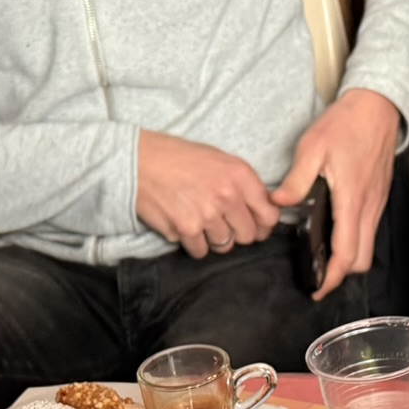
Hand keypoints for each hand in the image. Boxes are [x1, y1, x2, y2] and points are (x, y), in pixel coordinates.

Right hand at [135, 130, 278, 259]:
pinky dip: (193, 244)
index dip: (262, 225)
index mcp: (240, 174)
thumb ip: (242, 184)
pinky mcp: (185, 229)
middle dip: (237, 233)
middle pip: (248, 236)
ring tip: (199, 221)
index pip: (269, 216)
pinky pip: (200, 251)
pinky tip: (184, 225)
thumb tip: (262, 210)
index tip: (254, 226)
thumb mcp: (218, 160)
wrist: (139, 161)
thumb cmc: (178, 158)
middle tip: (222, 224)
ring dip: (213, 239)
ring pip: (224, 246)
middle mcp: (227, 195)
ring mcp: (206, 215)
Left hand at [270, 88, 401, 299]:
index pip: (345, 253)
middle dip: (341, 274)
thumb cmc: (347, 123)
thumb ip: (296, 180)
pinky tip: (337, 233)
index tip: (318, 288)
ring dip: (349, 259)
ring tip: (325, 259)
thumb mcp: (313, 147)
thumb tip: (280, 202)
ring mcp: (377, 203)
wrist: (377, 105)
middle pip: (361, 259)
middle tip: (318, 276)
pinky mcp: (379, 197)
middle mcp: (368, 207)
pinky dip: (355, 241)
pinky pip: (369, 230)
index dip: (332, 278)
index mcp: (352, 200)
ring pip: (368, 247)